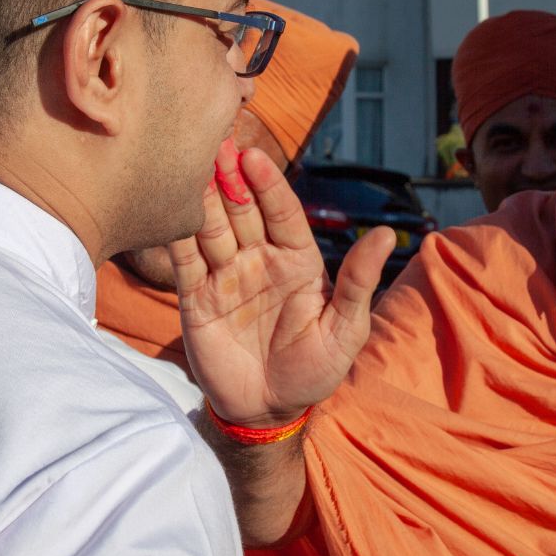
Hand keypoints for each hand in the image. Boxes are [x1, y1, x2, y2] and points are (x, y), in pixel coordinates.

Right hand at [170, 141, 395, 426]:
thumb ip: (359, 282)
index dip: (268, 184)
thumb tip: (387, 235)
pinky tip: (169, 208)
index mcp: (297, 260)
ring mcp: (225, 277)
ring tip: (188, 165)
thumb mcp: (346, 329)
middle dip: (229, 178)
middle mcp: (259, 259)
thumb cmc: (315, 369)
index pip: (282, 212)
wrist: (268, 411)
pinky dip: (176, 235)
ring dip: (201, 198)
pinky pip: (185, 262)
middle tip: (216, 144)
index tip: (254, 156)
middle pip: (242, 211)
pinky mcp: (196, 299)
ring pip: (211, 228)